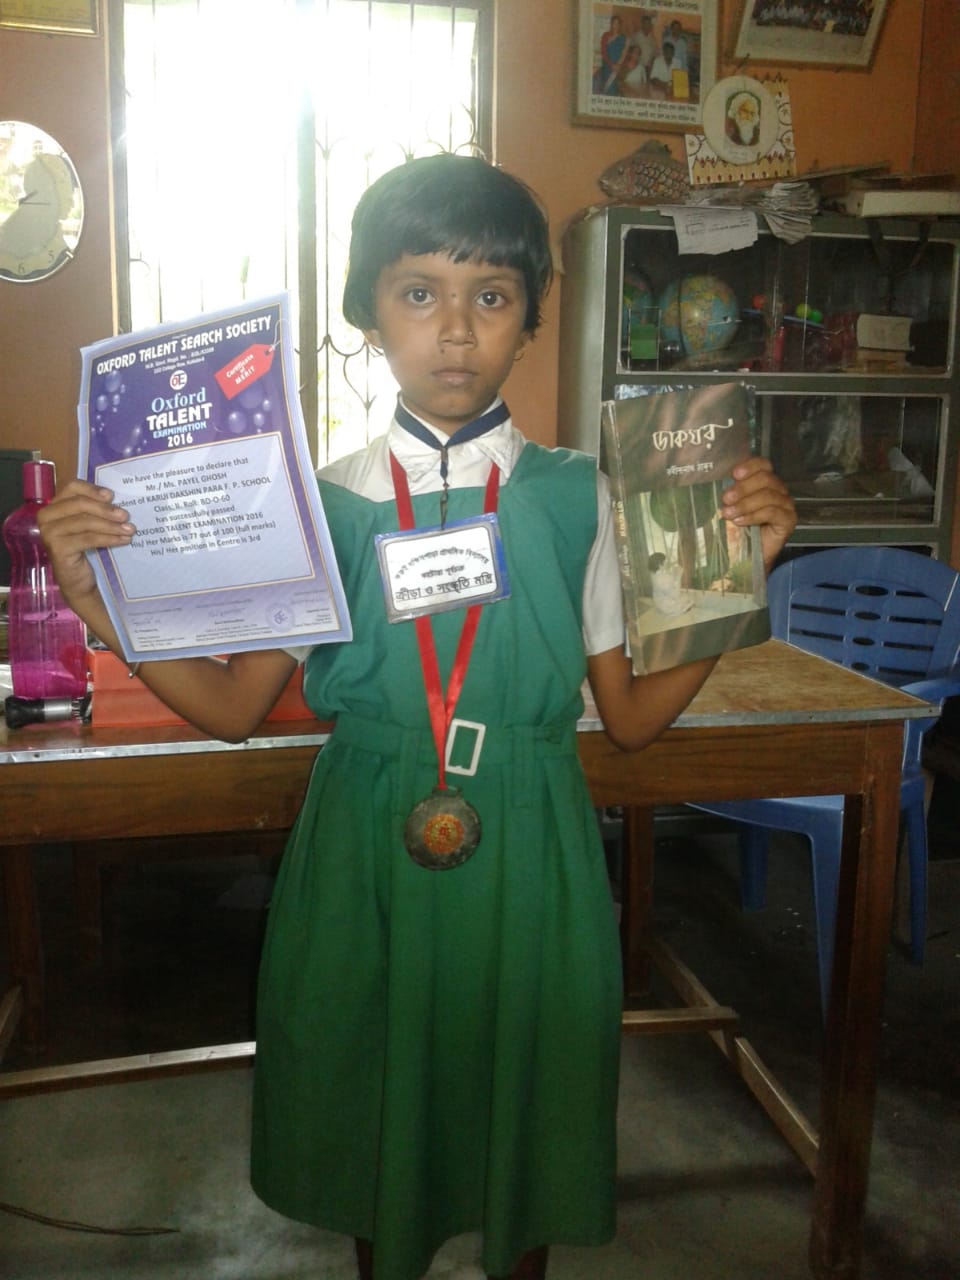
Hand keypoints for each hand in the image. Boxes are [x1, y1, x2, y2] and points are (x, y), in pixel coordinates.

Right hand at [37, 479, 135, 610]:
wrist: (78, 581)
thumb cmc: (84, 549)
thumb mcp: (89, 525)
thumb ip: (95, 510)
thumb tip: (116, 498)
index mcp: (53, 506)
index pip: (72, 488)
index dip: (92, 489)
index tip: (112, 495)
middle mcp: (46, 517)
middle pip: (79, 504)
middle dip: (105, 509)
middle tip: (126, 515)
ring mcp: (49, 533)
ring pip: (86, 522)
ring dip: (111, 525)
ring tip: (130, 529)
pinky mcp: (57, 548)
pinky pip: (88, 539)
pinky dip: (109, 538)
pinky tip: (123, 540)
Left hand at [719, 457, 796, 572]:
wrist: (744, 558)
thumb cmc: (735, 530)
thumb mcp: (729, 507)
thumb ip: (728, 492)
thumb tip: (712, 479)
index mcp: (765, 482)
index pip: (763, 464)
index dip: (750, 466)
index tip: (734, 474)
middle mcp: (778, 491)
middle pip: (766, 478)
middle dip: (743, 488)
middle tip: (725, 499)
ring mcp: (786, 505)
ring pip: (768, 495)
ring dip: (745, 504)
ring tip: (728, 514)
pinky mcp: (788, 521)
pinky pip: (773, 512)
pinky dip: (754, 515)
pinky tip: (740, 522)